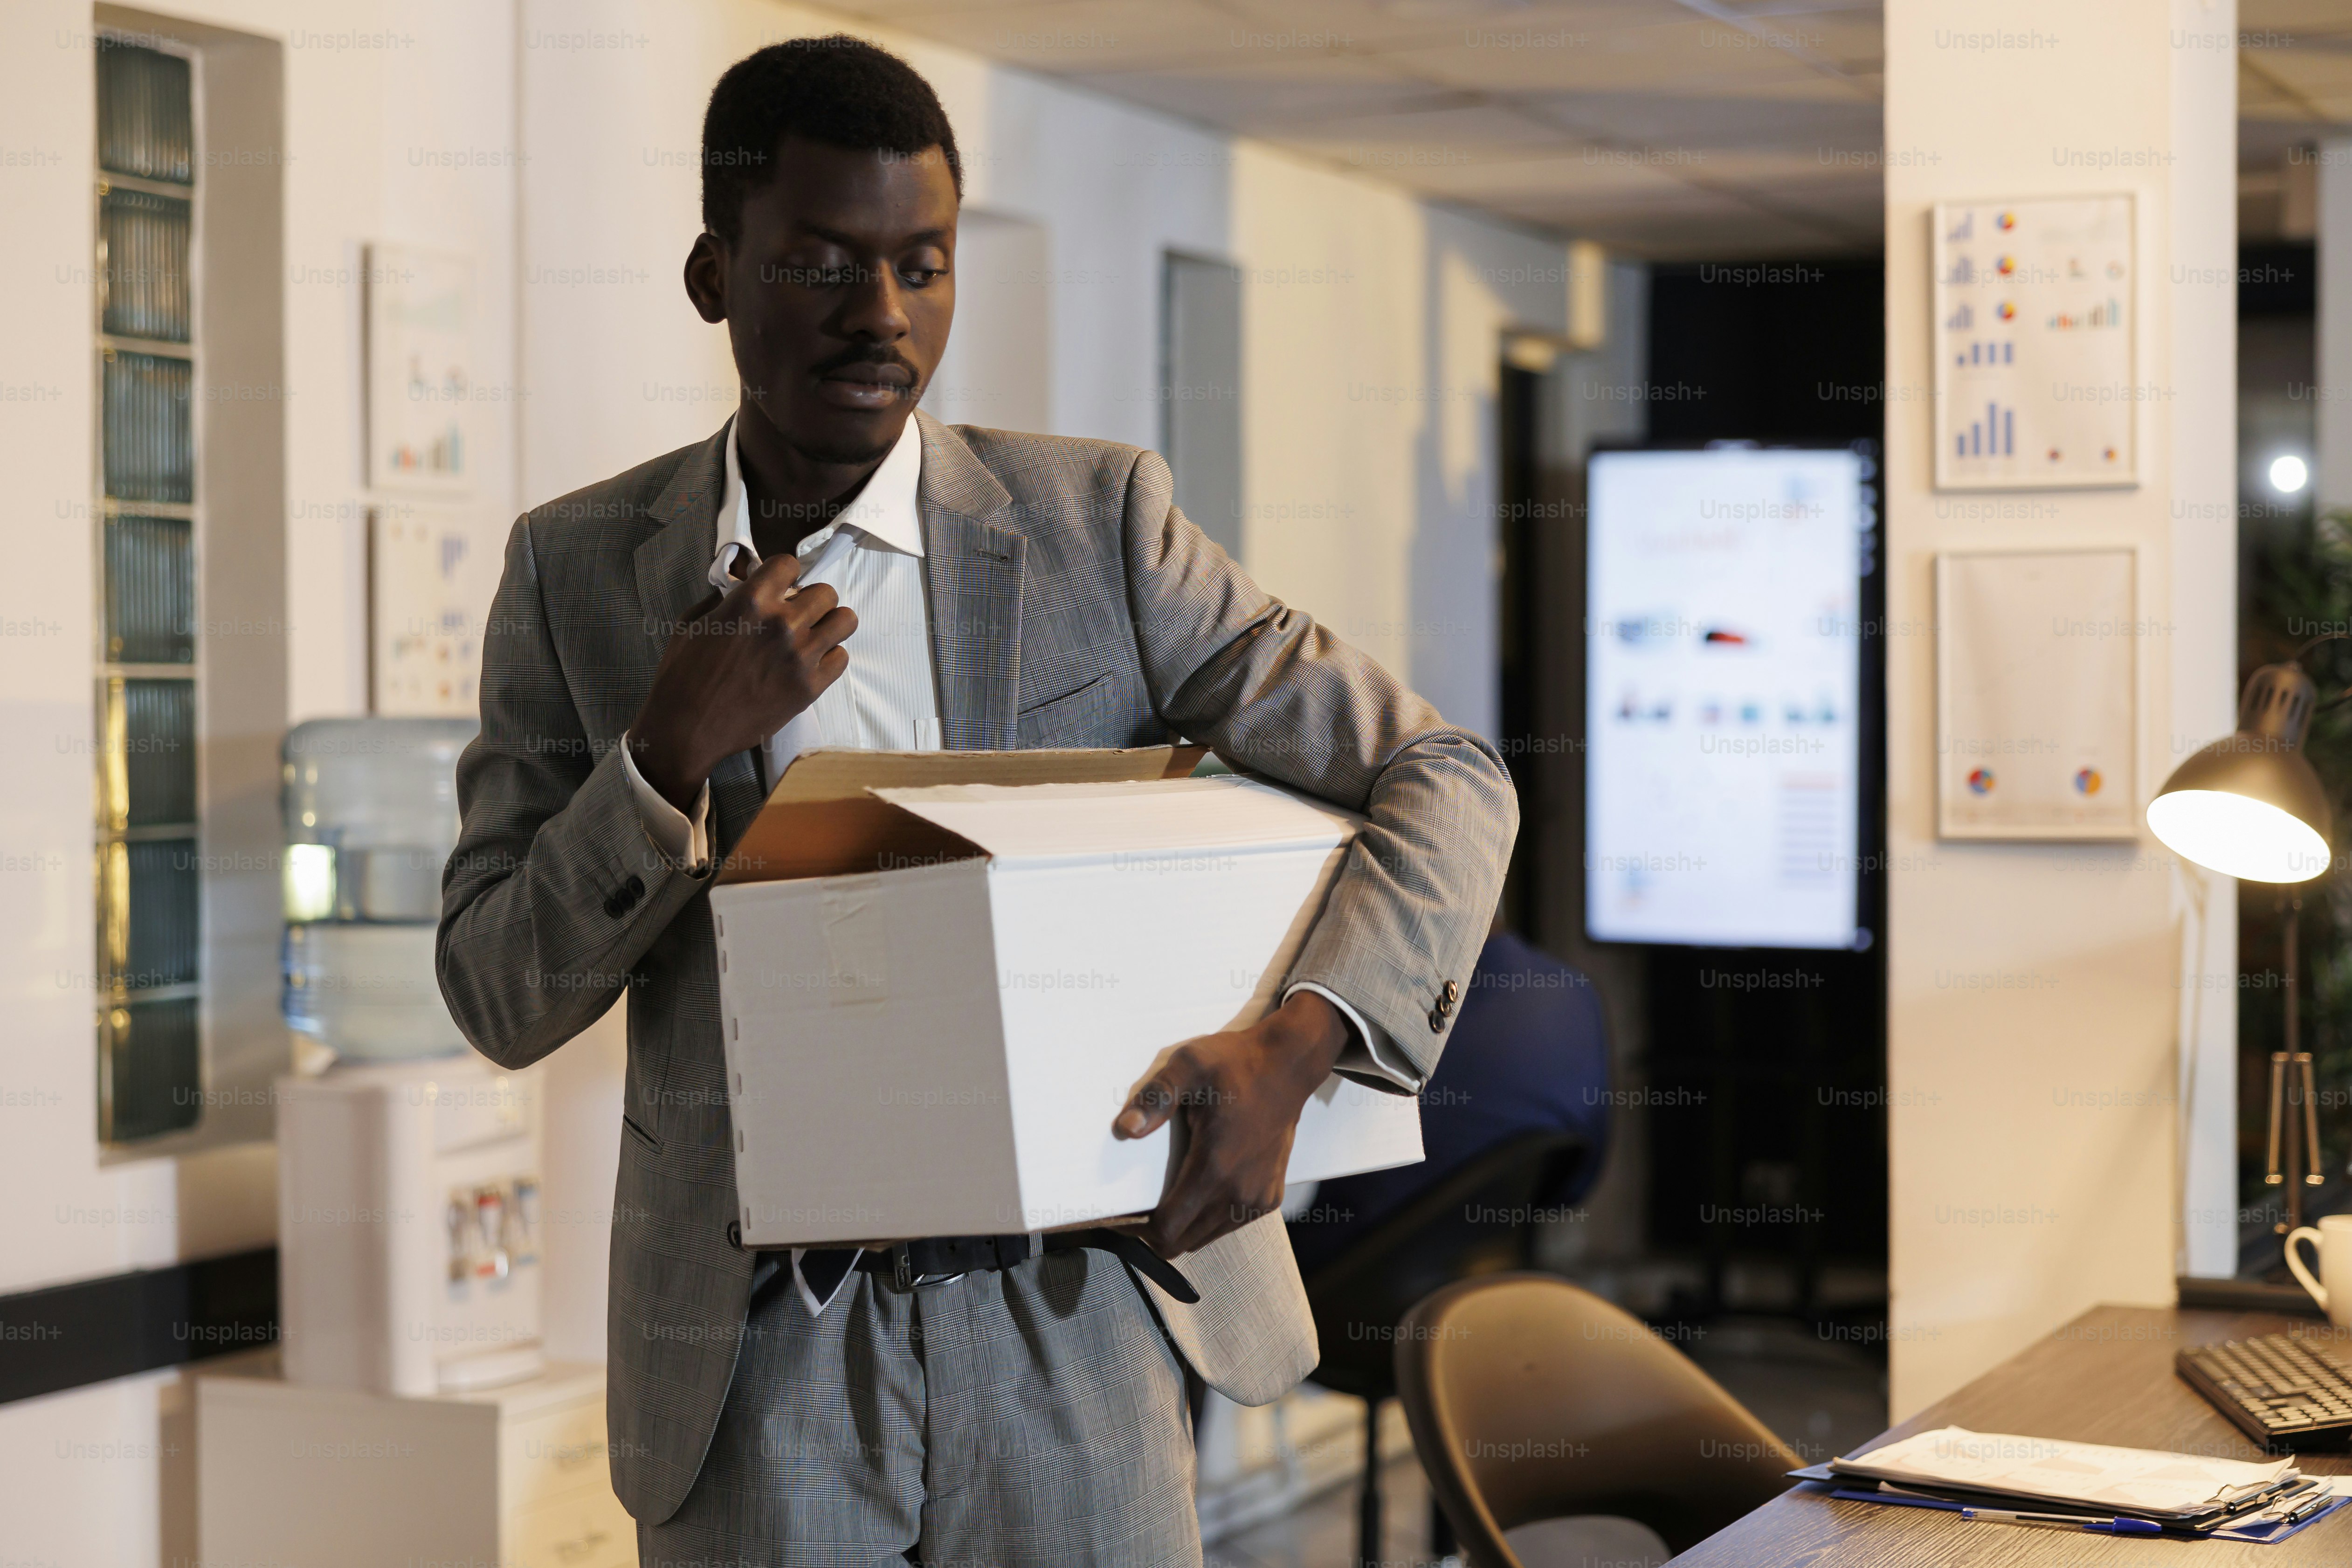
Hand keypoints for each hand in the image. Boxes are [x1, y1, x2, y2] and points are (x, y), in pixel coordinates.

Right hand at [628, 551, 855, 811]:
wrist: (687, 728)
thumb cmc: (683, 676)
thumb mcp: (691, 624)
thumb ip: (722, 599)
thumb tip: (742, 584)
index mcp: (750, 601)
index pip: (789, 563)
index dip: (785, 574)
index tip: (780, 586)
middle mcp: (782, 624)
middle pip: (826, 592)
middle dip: (811, 600)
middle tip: (798, 615)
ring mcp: (801, 656)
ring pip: (846, 621)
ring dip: (830, 624)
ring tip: (814, 635)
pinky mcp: (810, 687)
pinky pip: (842, 657)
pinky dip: (830, 657)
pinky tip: (811, 663)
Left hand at [1113, 990, 1350, 1257]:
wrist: (1288, 1065)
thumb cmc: (1236, 1064)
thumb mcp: (1189, 1066)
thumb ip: (1156, 1098)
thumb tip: (1126, 1128)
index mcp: (1215, 1168)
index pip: (1167, 1230)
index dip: (1137, 1230)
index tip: (1120, 1216)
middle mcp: (1240, 1193)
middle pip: (1183, 1241)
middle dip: (1155, 1232)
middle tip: (1136, 1208)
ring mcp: (1258, 1198)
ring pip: (1205, 1237)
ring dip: (1182, 1226)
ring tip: (1165, 1198)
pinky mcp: (1270, 1197)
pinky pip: (1229, 1225)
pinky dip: (1208, 1219)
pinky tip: (1199, 1189)